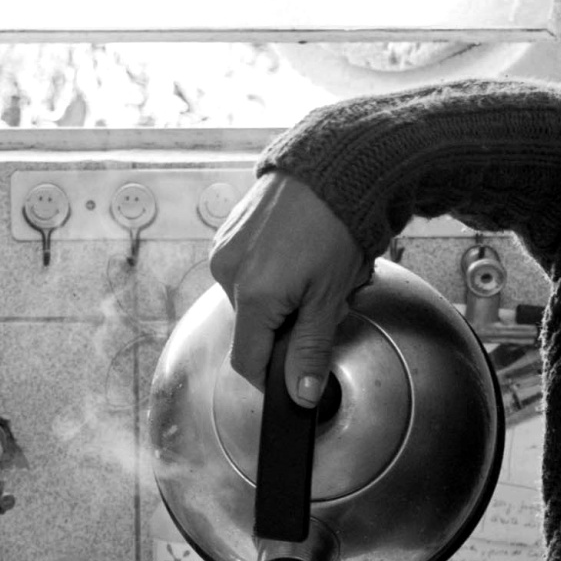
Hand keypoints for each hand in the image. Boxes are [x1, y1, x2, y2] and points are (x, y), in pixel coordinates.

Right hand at [209, 173, 372, 407]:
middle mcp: (227, 274)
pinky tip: (301, 251)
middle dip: (289, 325)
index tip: (298, 372)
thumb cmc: (336, 225)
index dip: (272, 376)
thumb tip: (300, 395)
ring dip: (284, 298)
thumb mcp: (331, 297)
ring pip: (252, 300)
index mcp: (252, 296)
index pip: (246, 363)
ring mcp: (224, 250)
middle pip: (253, 329)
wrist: (331, 165)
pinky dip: (274, 272)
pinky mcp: (227, 233)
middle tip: (326, 299)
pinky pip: (247, 271)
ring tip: (317, 270)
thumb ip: (311, 350)